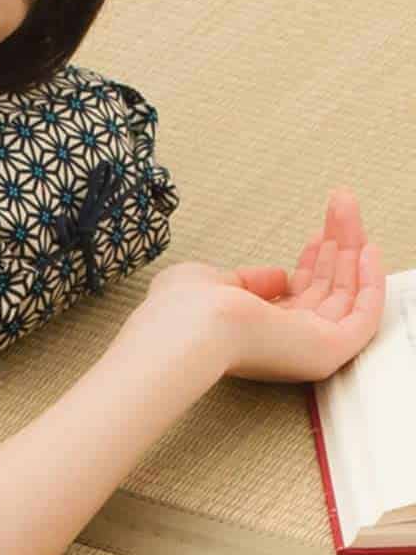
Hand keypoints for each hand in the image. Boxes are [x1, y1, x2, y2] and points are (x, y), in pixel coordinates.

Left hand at [131, 186, 385, 383]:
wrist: (188, 326)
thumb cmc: (183, 306)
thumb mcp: (214, 281)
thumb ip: (249, 280)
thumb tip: (281, 277)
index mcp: (258, 329)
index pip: (298, 295)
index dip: (311, 261)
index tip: (317, 234)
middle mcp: (286, 341)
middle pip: (326, 288)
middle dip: (336, 244)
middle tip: (341, 206)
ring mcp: (309, 347)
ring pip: (346, 294)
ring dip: (352, 248)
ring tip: (348, 207)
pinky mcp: (329, 349)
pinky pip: (364, 314)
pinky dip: (371, 281)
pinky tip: (368, 247)